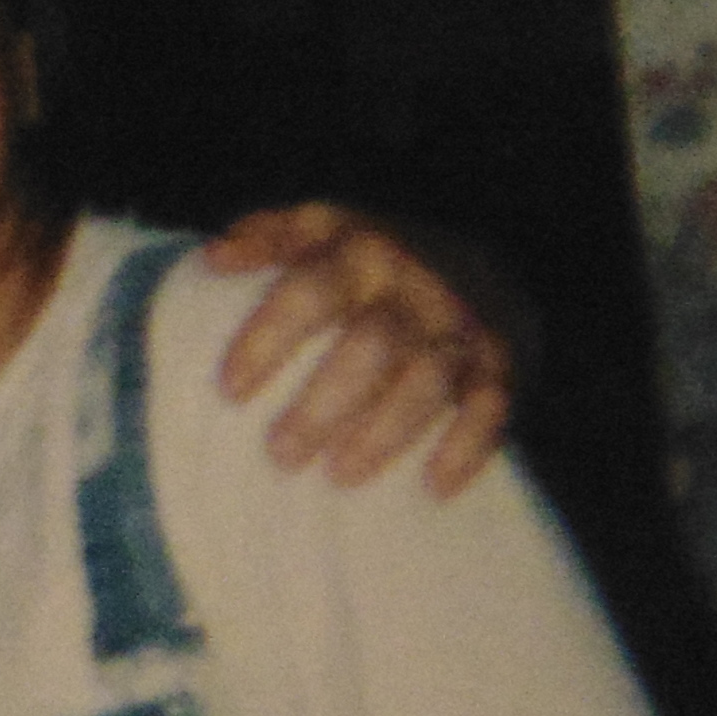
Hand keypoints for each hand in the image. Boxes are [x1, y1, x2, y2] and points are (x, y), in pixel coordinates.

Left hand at [201, 203, 513, 499]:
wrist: (477, 267)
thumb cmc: (369, 262)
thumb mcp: (320, 230)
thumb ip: (268, 237)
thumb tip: (215, 258)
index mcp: (359, 248)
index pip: (310, 290)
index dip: (270, 337)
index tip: (230, 390)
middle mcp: (415, 284)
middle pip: (371, 344)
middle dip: (324, 405)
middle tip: (280, 454)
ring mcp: (461, 325)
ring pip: (427, 381)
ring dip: (384, 432)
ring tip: (339, 475)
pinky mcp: (501, 364)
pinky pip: (490, 408)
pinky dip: (465, 447)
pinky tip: (434, 485)